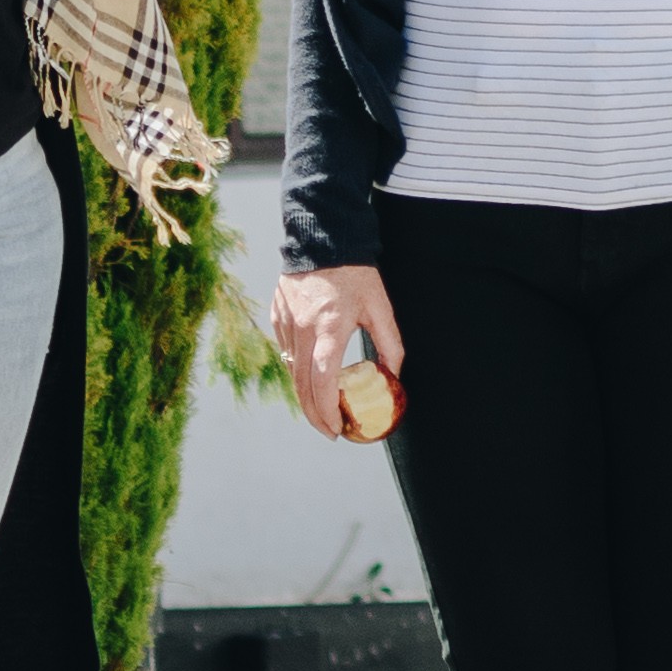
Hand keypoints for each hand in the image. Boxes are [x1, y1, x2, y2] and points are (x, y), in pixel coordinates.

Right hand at [266, 265, 400, 439]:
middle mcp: (302, 331)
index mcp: (328, 328)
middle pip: (302, 386)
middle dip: (315, 415)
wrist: (321, 239)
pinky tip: (310, 380)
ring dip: (305, 397)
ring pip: (291, 372)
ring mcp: (285, 325)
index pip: (322, 381)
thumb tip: (394, 375)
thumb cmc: (355, 273)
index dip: (327, 410)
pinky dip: (297, 372)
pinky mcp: (277, 318)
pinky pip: (286, 353)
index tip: (336, 428)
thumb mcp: (380, 307)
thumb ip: (390, 343)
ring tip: (322, 413)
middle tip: (330, 432)